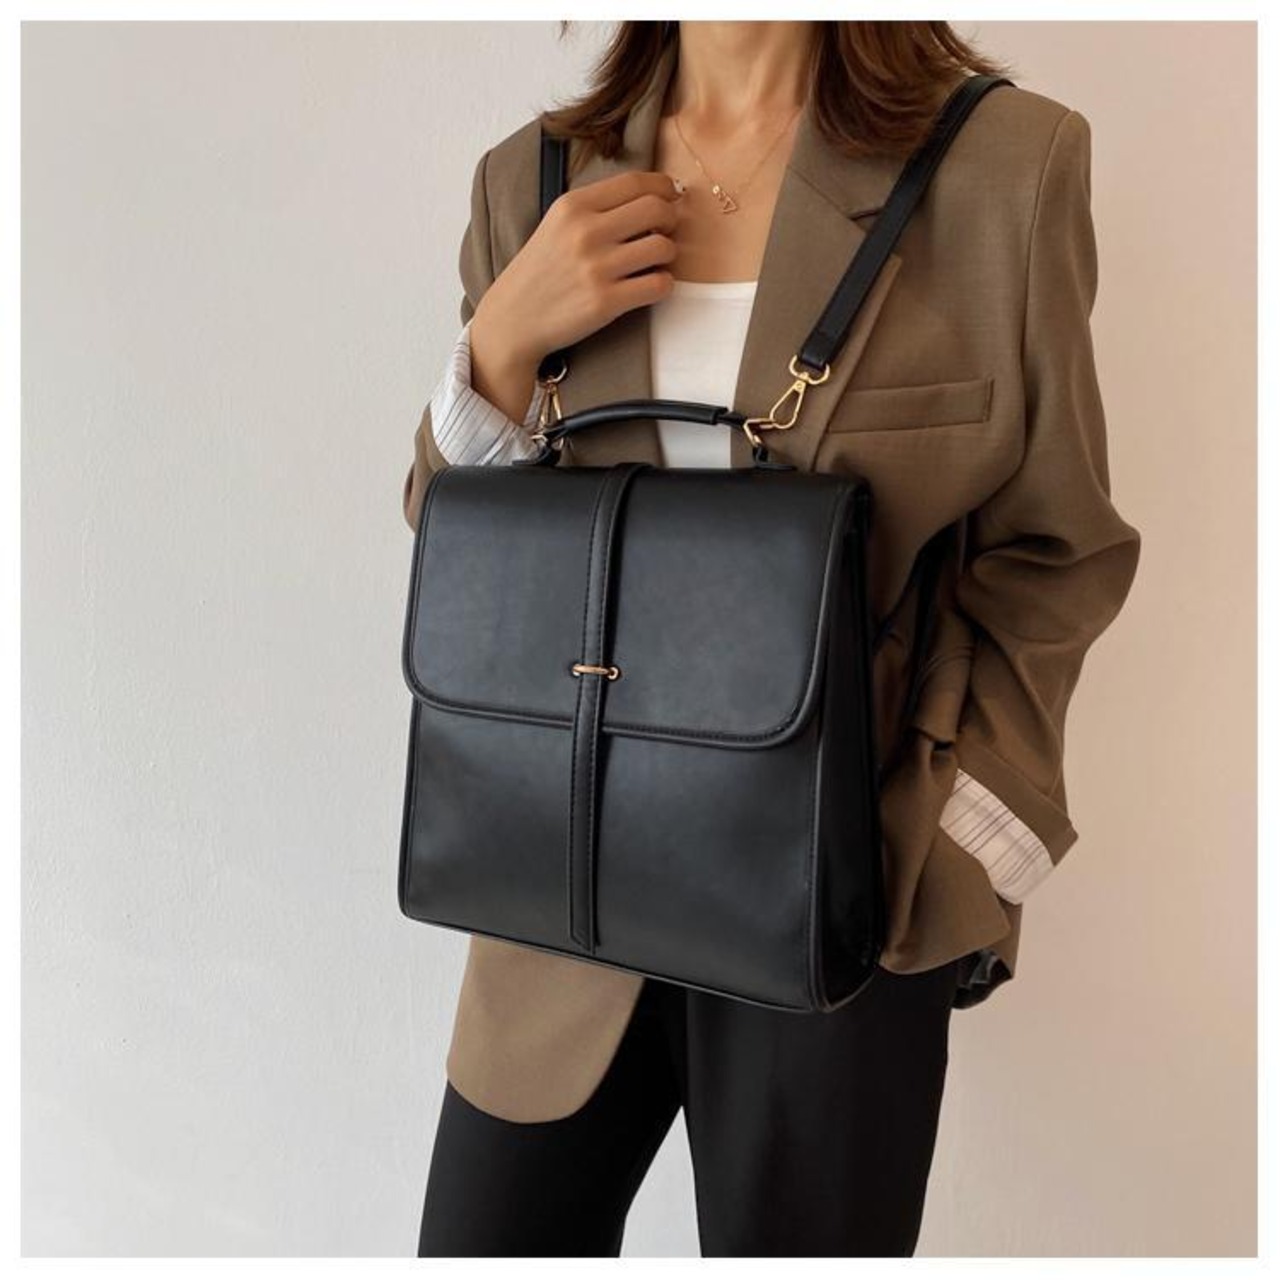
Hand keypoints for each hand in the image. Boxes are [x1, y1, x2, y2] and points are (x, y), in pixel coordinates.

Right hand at [471, 168, 684, 374]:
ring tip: (653, 263)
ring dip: (668, 255)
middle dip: (671, 219)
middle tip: (665, 231)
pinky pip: (659, 285)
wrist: (513, 318)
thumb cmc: (541, 272)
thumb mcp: (557, 225)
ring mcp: (596, 268)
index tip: (671, 195)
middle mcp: (585, 232)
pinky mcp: (605, 302)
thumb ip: (597, 208)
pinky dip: (664, 284)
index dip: (663, 186)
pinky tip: (650, 285)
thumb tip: (651, 196)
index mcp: (573, 206)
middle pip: (656, 208)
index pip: (634, 182)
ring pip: (664, 247)